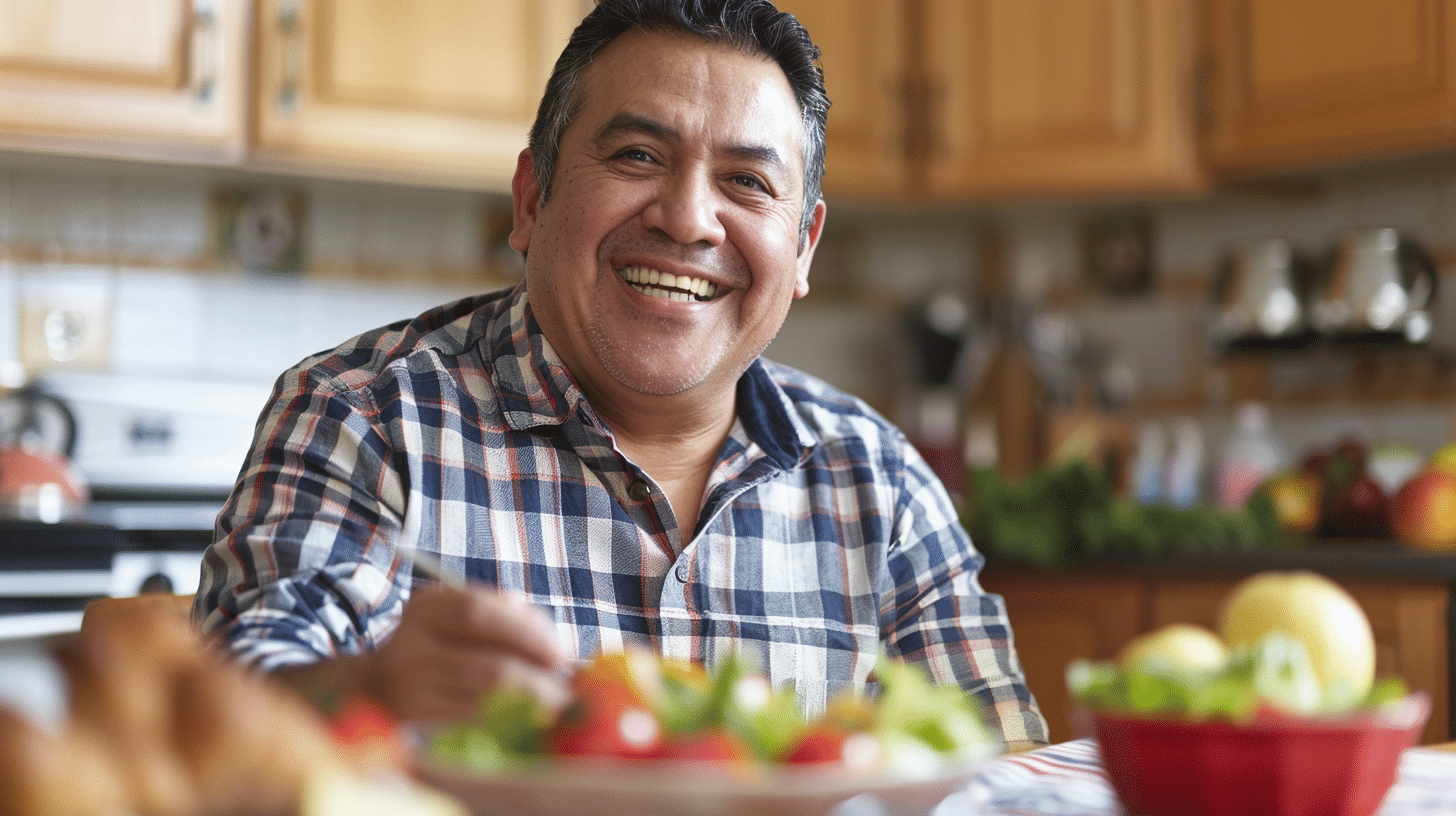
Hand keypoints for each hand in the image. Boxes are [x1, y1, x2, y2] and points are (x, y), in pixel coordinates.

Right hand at [276, 585, 570, 724]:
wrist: (369, 687)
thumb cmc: (435, 646)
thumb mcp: (456, 616)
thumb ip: (505, 616)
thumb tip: (557, 645)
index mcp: (426, 607)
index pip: (480, 612)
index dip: (529, 632)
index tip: (562, 652)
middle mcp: (410, 646)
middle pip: (490, 666)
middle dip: (539, 681)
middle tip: (568, 691)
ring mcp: (410, 688)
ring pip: (486, 702)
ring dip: (531, 706)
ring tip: (556, 707)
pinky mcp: (415, 722)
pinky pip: (473, 724)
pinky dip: (508, 722)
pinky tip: (527, 721)